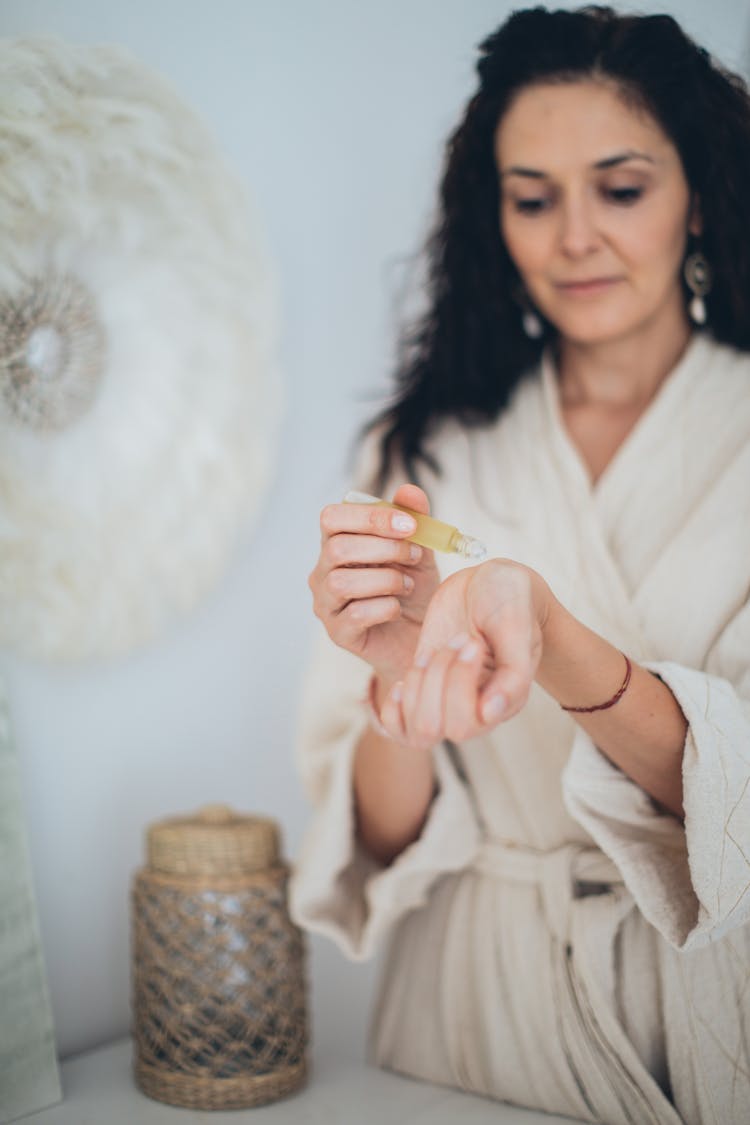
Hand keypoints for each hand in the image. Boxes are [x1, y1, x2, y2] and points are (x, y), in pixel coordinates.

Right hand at [309, 485, 440, 687]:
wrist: (423, 636)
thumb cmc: (413, 590)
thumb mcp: (419, 551)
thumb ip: (414, 520)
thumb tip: (409, 491)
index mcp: (338, 543)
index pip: (331, 517)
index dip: (369, 516)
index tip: (409, 524)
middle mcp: (323, 572)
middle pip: (337, 548)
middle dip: (384, 548)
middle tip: (414, 556)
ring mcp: (326, 604)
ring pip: (342, 582)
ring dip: (385, 579)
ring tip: (406, 584)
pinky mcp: (338, 633)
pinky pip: (356, 614)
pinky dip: (386, 607)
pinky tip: (398, 608)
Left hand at [379, 560, 551, 748]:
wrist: (490, 583)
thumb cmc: (510, 602)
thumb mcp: (516, 626)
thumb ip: (513, 672)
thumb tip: (490, 715)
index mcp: (503, 704)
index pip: (462, 725)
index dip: (457, 683)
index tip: (474, 641)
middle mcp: (476, 712)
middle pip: (431, 728)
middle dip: (435, 678)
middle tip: (457, 640)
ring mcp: (447, 702)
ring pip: (414, 729)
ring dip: (417, 683)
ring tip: (437, 650)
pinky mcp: (424, 688)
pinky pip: (397, 724)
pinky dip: (394, 705)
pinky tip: (409, 674)